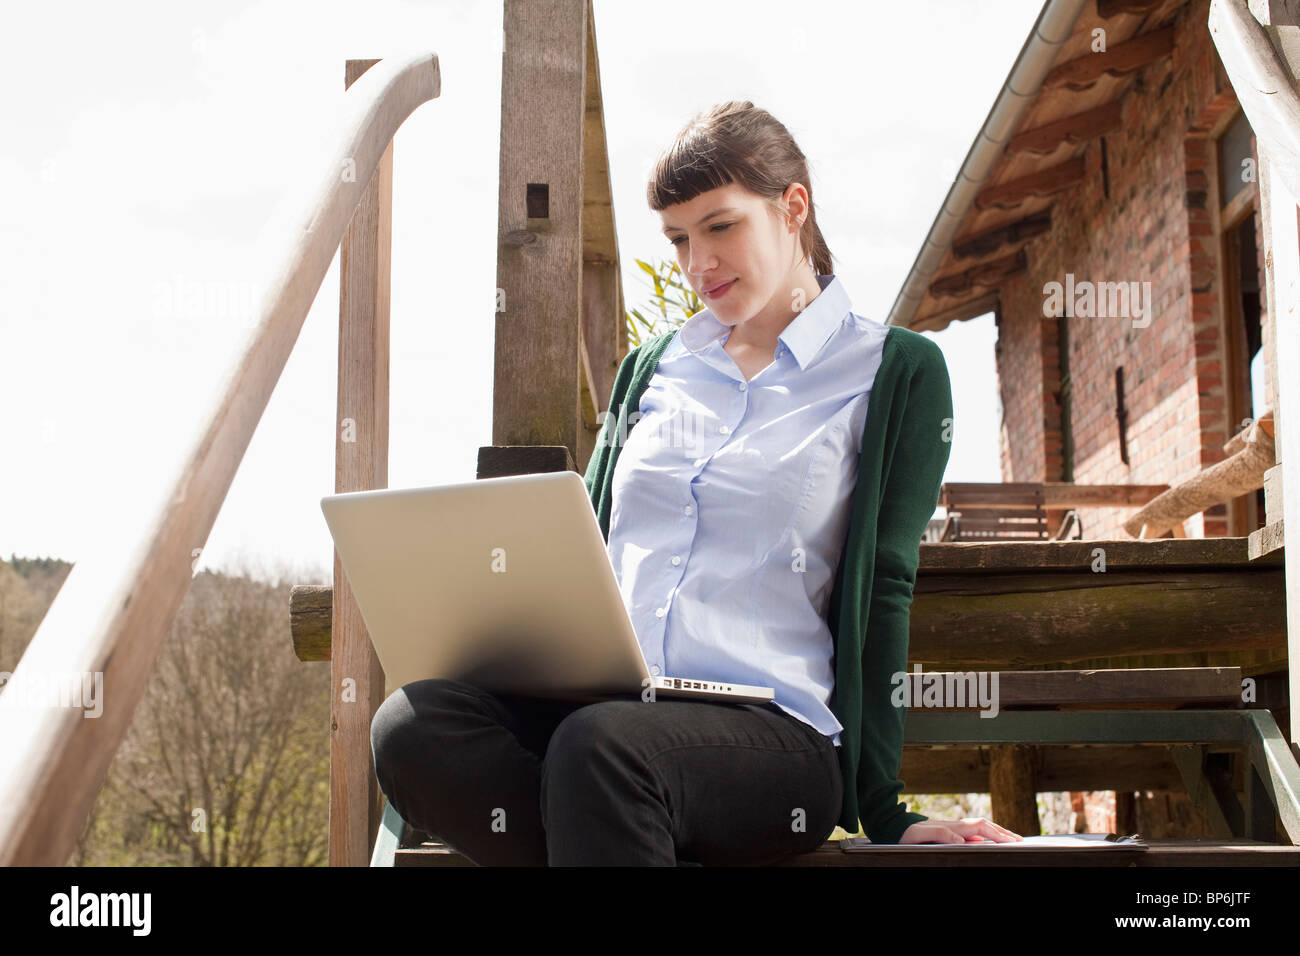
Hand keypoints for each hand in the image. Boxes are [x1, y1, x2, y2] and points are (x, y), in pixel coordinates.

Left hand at [898, 818, 1023, 843]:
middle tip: (1019, 840)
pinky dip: (987, 836)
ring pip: (981, 829)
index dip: (997, 834)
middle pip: (985, 826)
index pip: (981, 828)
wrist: (895, 829)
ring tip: (1011, 840)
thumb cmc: (907, 834)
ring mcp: (954, 829)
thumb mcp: (920, 835)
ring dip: (997, 833)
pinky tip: (991, 842)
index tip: (1011, 841)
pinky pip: (974, 834)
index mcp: (952, 826)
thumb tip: (963, 839)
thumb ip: (941, 834)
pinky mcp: (951, 834)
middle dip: (1003, 832)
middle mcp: (955, 826)